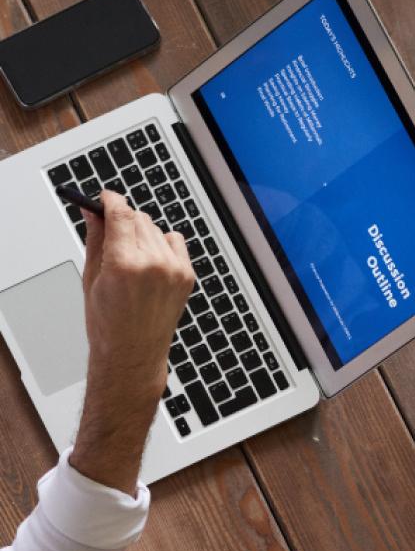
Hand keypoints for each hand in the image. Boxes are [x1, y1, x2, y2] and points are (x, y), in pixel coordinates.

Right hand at [72, 191, 193, 492]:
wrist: (134, 352)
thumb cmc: (109, 322)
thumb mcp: (91, 278)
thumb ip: (94, 239)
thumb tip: (92, 212)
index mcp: (124, 264)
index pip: (120, 213)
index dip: (110, 201)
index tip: (105, 197)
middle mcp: (154, 263)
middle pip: (139, 218)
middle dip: (123, 220)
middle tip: (111, 231)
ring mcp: (174, 269)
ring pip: (157, 229)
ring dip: (142, 234)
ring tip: (130, 258)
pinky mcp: (188, 275)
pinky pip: (176, 242)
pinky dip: (163, 245)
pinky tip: (151, 262)